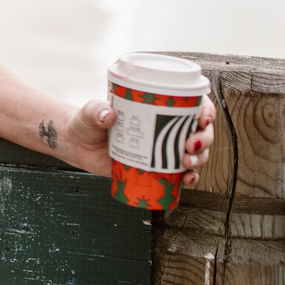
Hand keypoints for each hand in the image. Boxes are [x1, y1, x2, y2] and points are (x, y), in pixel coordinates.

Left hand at [62, 94, 216, 183]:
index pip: (192, 104)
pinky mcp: (157, 168)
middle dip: (204, 138)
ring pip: (196, 153)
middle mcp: (165, 128)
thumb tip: (107, 114)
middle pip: (200, 131)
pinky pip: (181, 174)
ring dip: (200, 159)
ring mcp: (163, 149)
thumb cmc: (88, 123)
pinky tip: (186, 180)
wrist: (79, 146)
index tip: (203, 117)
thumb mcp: (90, 112)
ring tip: (187, 163)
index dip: (205, 109)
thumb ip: (95, 110)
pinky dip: (189, 178)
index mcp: (157, 107)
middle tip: (190, 145)